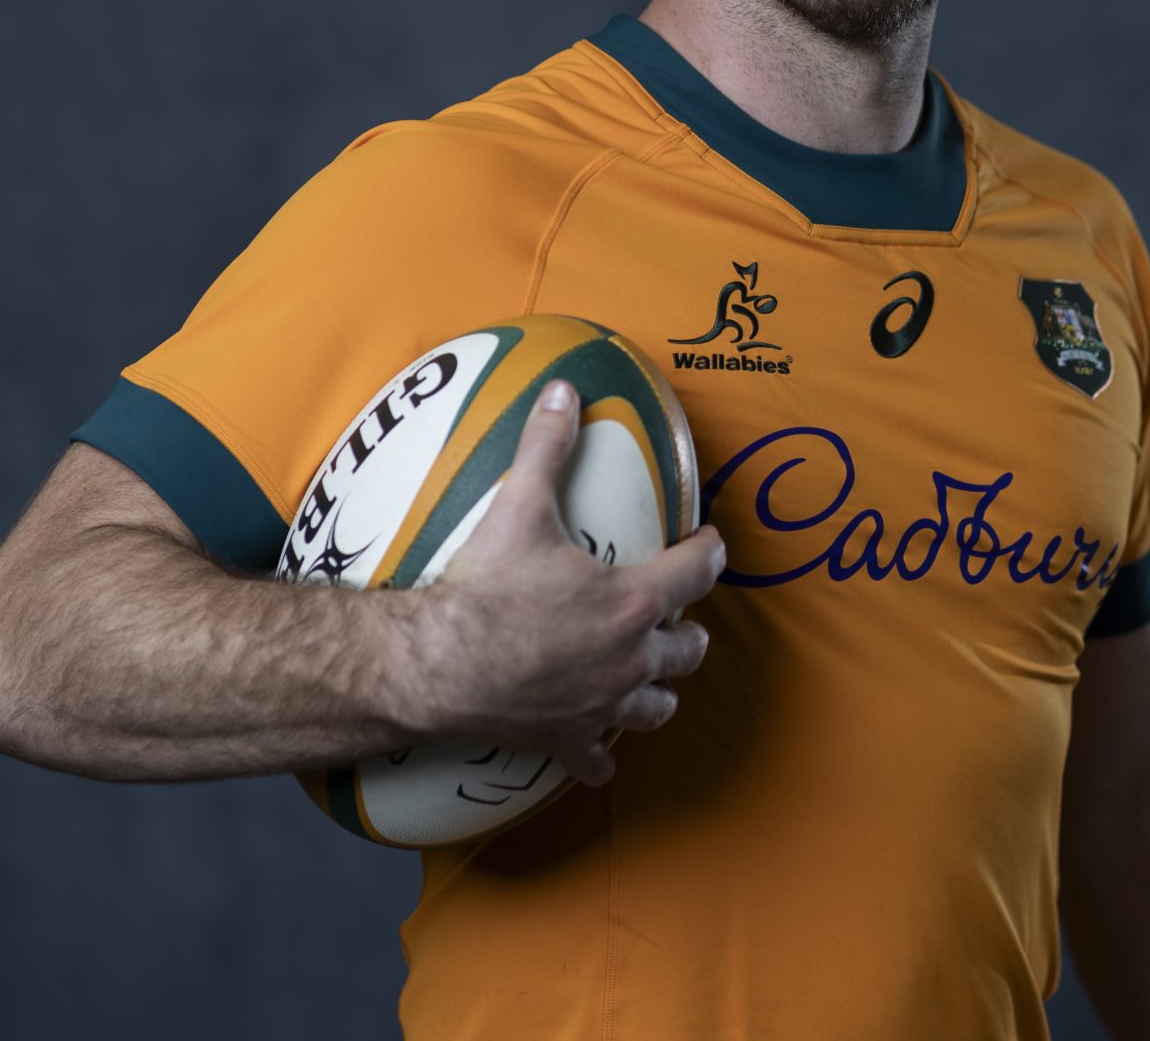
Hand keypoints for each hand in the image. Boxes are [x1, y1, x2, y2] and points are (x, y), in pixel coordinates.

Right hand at [405, 380, 724, 783]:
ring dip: (659, 690)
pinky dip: (601, 756)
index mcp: (633, 600)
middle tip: (674, 615)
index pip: (698, 570)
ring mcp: (603, 706)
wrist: (440, 664)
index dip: (710, 551)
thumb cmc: (487, 588)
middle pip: (688, 648)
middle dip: (687, 631)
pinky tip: (598, 753)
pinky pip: (599, 760)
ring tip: (650, 677)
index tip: (707, 541)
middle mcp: (632, 658)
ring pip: (658, 706)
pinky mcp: (569, 740)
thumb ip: (546, 445)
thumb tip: (562, 389)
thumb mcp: (520, 505)